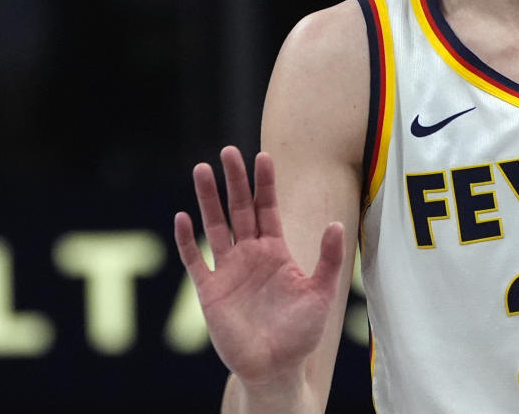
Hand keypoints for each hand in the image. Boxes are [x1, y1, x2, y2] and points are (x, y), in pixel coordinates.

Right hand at [174, 146, 345, 391]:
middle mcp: (250, 255)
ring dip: (208, 199)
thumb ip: (328, 259)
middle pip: (239, 209)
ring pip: (215, 227)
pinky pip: (195, 260)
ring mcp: (228, 271)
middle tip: (228, 151)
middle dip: (234, 181)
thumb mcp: (321, 293)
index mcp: (275, 251)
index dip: (265, 183)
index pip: (267, 208)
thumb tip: (336, 224)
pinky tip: (182, 217)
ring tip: (201, 169)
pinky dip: (187, 240)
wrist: (276, 368)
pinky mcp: (209, 291)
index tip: (263, 155)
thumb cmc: (301, 333)